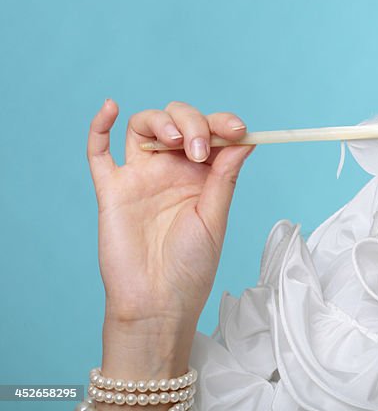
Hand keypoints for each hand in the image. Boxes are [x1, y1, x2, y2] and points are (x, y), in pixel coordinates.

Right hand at [87, 99, 255, 327]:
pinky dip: (99, 127)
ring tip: (175, 141)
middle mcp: (172, 170)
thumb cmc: (191, 267)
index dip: (223, 124)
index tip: (237, 130)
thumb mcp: (215, 218)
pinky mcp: (113, 190)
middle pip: (179, 122)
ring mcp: (141, 177)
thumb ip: (225, 177)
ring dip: (161, 121)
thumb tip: (246, 139)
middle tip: (201, 150)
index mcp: (203, 175)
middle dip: (194, 123)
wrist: (158, 303)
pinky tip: (110, 107)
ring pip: (144, 126)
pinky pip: (99, 154)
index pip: (212, 132)